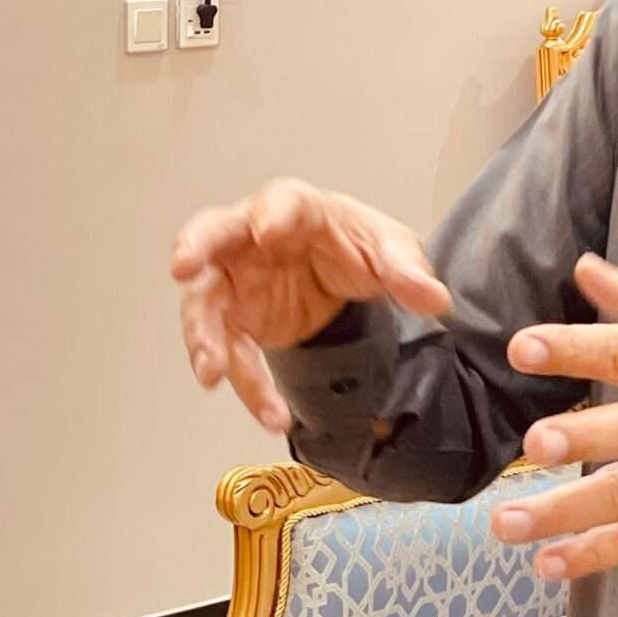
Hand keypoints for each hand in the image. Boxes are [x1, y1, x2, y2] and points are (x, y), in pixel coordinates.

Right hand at [172, 179, 451, 432]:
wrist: (337, 278)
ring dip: (204, 336)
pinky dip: (244, 384)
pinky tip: (271, 414)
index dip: (271, 214)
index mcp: (297, 210)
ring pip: (206, 302)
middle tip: (183, 268)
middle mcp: (251, 237)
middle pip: (212, 233)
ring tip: (213, 373)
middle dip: (195, 247)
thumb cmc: (356, 249)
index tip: (267, 230)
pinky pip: (229, 351)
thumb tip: (434, 298)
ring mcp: (235, 279)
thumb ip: (408, 271)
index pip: (282, 202)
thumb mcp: (391, 252)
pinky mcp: (234, 320)